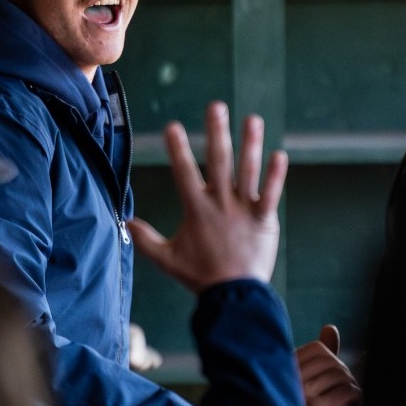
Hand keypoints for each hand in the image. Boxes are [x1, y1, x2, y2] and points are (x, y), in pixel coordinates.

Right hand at [130, 103, 288, 290]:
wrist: (234, 298)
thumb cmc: (200, 277)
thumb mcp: (167, 259)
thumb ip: (146, 239)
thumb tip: (125, 222)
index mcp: (196, 210)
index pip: (184, 173)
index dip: (177, 150)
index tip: (172, 126)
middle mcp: (220, 204)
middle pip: (218, 163)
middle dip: (216, 133)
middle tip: (216, 107)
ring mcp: (243, 211)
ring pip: (248, 172)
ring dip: (251, 145)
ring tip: (253, 119)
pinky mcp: (264, 220)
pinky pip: (270, 195)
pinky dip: (276, 176)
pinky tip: (280, 155)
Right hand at [297, 325, 360, 405]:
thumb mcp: (312, 383)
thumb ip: (321, 356)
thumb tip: (330, 328)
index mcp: (284, 372)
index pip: (315, 348)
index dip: (332, 358)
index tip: (336, 374)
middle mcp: (291, 381)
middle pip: (330, 361)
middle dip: (344, 371)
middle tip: (348, 386)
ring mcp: (303, 395)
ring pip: (339, 375)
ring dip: (351, 383)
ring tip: (351, 395)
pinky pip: (346, 391)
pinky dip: (356, 394)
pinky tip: (356, 403)